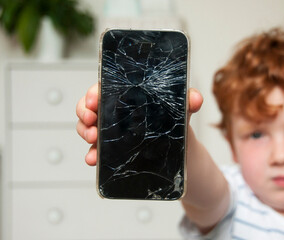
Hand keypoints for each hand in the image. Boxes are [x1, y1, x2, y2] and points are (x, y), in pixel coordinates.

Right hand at [76, 84, 202, 165]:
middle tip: (91, 118)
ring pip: (89, 127)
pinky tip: (93, 159)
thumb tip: (195, 98)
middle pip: (91, 107)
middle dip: (85, 111)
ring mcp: (113, 133)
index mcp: (129, 97)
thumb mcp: (181, 112)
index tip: (94, 99)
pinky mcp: (114, 151)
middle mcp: (117, 113)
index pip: (106, 88)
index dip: (95, 91)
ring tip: (93, 139)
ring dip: (85, 132)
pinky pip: (97, 151)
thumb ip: (187, 102)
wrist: (182, 155)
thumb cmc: (176, 126)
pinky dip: (91, 155)